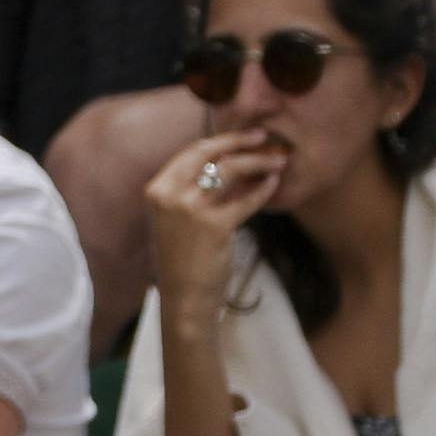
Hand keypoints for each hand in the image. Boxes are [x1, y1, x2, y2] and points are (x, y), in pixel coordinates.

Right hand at [142, 130, 282, 304]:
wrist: (184, 299)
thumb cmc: (184, 260)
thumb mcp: (180, 219)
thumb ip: (198, 190)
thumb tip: (234, 162)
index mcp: (157, 189)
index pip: (191, 152)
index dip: (221, 139)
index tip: (245, 136)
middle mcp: (168, 194)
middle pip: (209, 153)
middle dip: (240, 141)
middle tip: (265, 137)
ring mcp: (188, 210)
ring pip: (229, 170)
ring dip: (258, 161)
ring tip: (278, 161)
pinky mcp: (213, 227)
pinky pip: (246, 200)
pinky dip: (263, 190)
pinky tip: (274, 184)